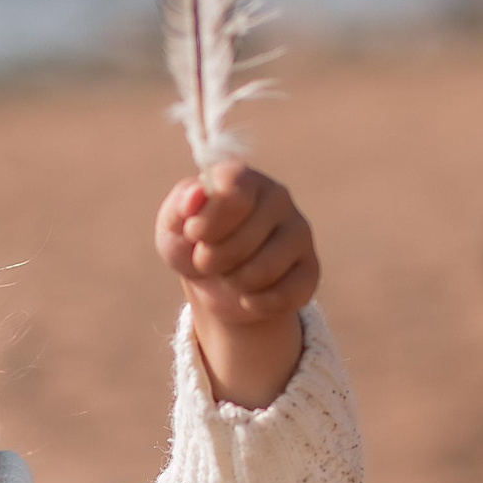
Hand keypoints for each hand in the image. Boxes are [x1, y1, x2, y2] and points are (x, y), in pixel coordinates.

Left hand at [155, 160, 319, 408]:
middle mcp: (277, 197)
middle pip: (246, 237)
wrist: (214, 281)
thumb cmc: (192, 244)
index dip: (209, 220)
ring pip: (266, 269)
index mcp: (242, 178)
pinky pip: (286, 294)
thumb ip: (179, 208)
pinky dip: (257, 304)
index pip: (234, 189)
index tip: (192, 233)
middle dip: (213, 260)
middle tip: (204, 261)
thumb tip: (196, 194)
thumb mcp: (173, 228)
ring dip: (235, 283)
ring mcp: (298, 231)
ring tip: (228, 277)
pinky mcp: (310, 268)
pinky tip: (247, 297)